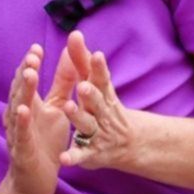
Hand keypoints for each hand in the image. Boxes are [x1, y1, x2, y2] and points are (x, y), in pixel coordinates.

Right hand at [2, 42, 74, 193]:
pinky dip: (22, 122)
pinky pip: (21, 135)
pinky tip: (24, 110)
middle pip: (19, 90)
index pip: (27, 80)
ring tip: (28, 74)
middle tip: (32, 57)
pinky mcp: (22, 151)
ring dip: (22, 92)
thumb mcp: (58, 108)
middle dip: (25, 73)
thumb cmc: (45, 142)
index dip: (30, 64)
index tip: (37, 47)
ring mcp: (18, 133)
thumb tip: (70, 53)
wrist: (36, 181)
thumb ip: (64, 82)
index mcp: (29, 105)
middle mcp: (19, 116)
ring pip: (17, 109)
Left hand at [58, 31, 136, 170]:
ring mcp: (97, 133)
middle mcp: (102, 112)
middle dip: (90, 93)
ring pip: (87, 125)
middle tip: (83, 85)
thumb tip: (74, 33)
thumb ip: (81, 61)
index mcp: (102, 93)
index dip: (99, 68)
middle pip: (96, 101)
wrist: (129, 143)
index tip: (97, 55)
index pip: (101, 78)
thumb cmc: (104, 106)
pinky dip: (73, 157)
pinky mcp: (91, 153)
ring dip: (79, 117)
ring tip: (69, 107)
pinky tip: (63, 159)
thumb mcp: (96, 85)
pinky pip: (81, 155)